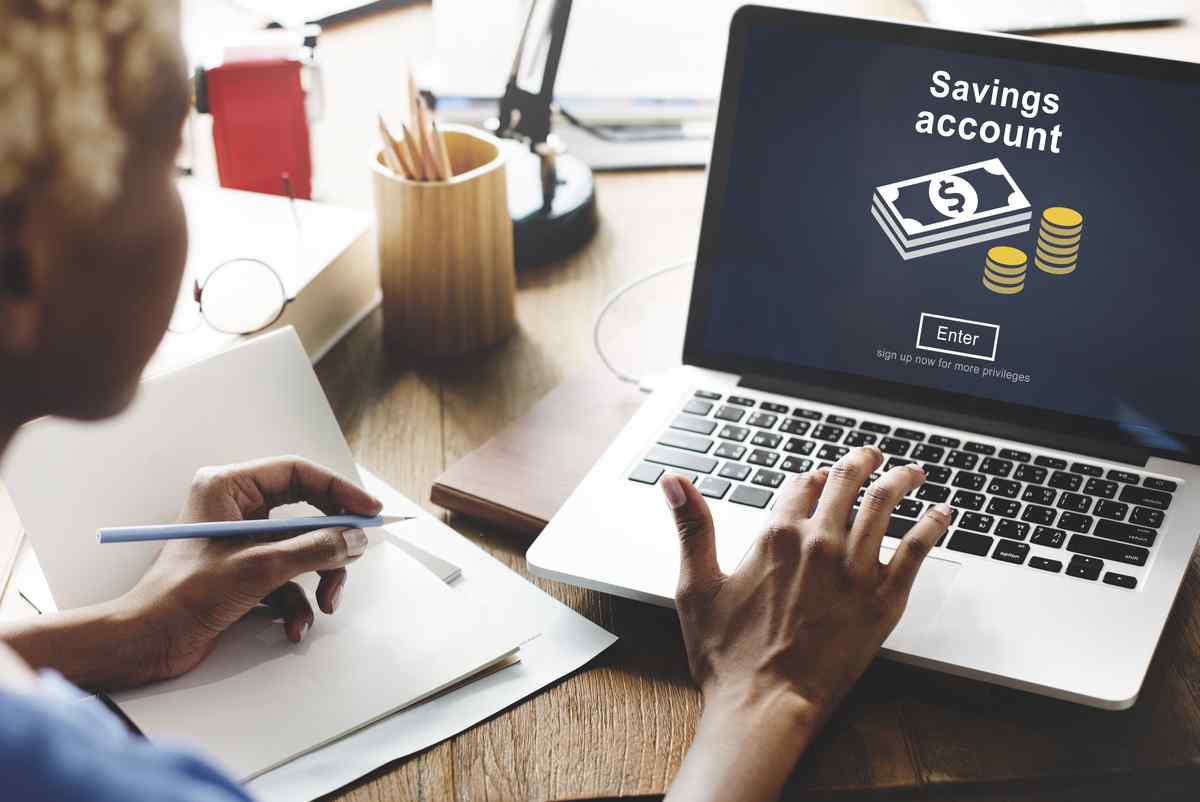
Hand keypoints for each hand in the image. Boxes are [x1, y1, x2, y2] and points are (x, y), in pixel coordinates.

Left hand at [123, 456, 381, 681]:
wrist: (149, 643)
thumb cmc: (183, 597)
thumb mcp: (260, 568)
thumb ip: (315, 549)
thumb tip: (355, 539)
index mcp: (228, 488)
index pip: (298, 473)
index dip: (339, 491)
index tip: (368, 512)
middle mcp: (236, 508)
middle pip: (307, 513)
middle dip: (330, 544)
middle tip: (354, 556)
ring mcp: (242, 541)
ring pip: (303, 548)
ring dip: (319, 579)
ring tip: (324, 604)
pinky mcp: (245, 571)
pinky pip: (289, 577)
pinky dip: (298, 603)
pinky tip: (294, 626)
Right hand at [661, 446, 950, 801]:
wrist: (765, 704)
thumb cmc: (727, 656)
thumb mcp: (696, 585)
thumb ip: (692, 526)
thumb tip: (673, 481)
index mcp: (776, 536)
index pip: (801, 484)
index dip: (810, 476)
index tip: (819, 475)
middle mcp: (819, 543)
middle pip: (847, 483)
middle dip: (861, 462)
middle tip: (871, 456)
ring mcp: (855, 569)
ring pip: (885, 505)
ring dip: (900, 480)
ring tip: (912, 471)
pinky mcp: (883, 598)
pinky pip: (917, 549)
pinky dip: (933, 525)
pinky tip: (943, 513)